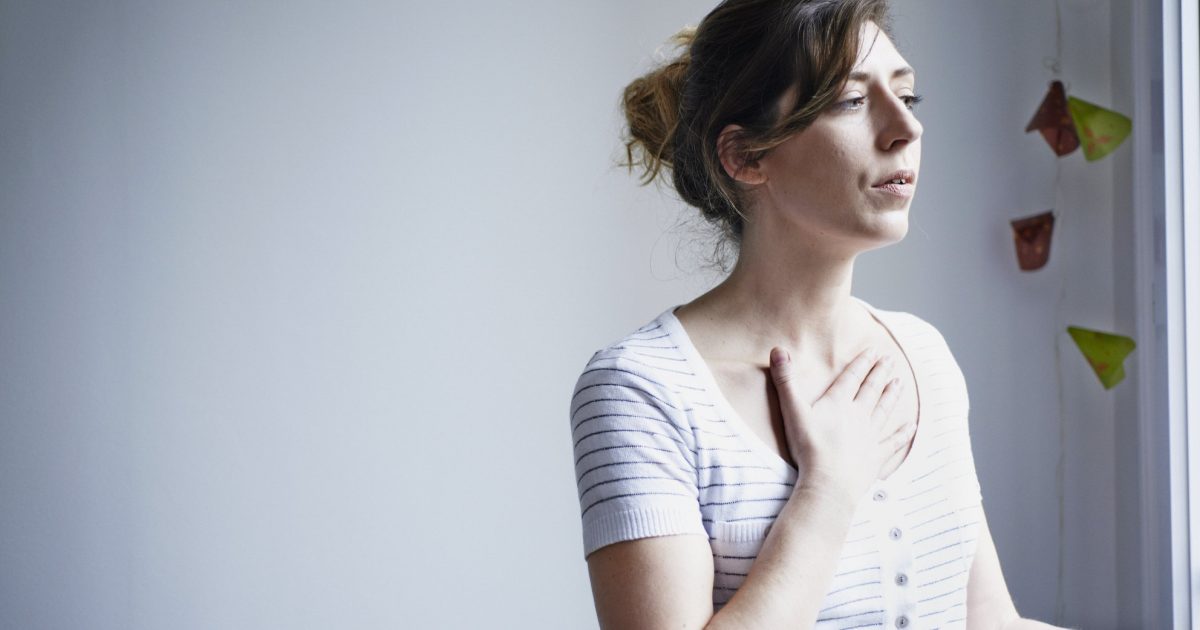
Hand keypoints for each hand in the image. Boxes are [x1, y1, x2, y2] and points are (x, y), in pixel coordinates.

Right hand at [768, 346, 910, 500]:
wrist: (829, 484)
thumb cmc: (809, 448)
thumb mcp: (792, 411)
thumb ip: (786, 381)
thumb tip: (777, 349)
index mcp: (838, 403)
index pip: (852, 377)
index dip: (862, 362)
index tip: (874, 350)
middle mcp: (859, 416)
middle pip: (871, 390)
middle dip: (880, 373)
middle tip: (890, 360)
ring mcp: (870, 436)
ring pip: (884, 411)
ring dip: (892, 396)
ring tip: (899, 383)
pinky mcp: (876, 457)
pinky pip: (893, 442)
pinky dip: (903, 434)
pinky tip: (912, 426)